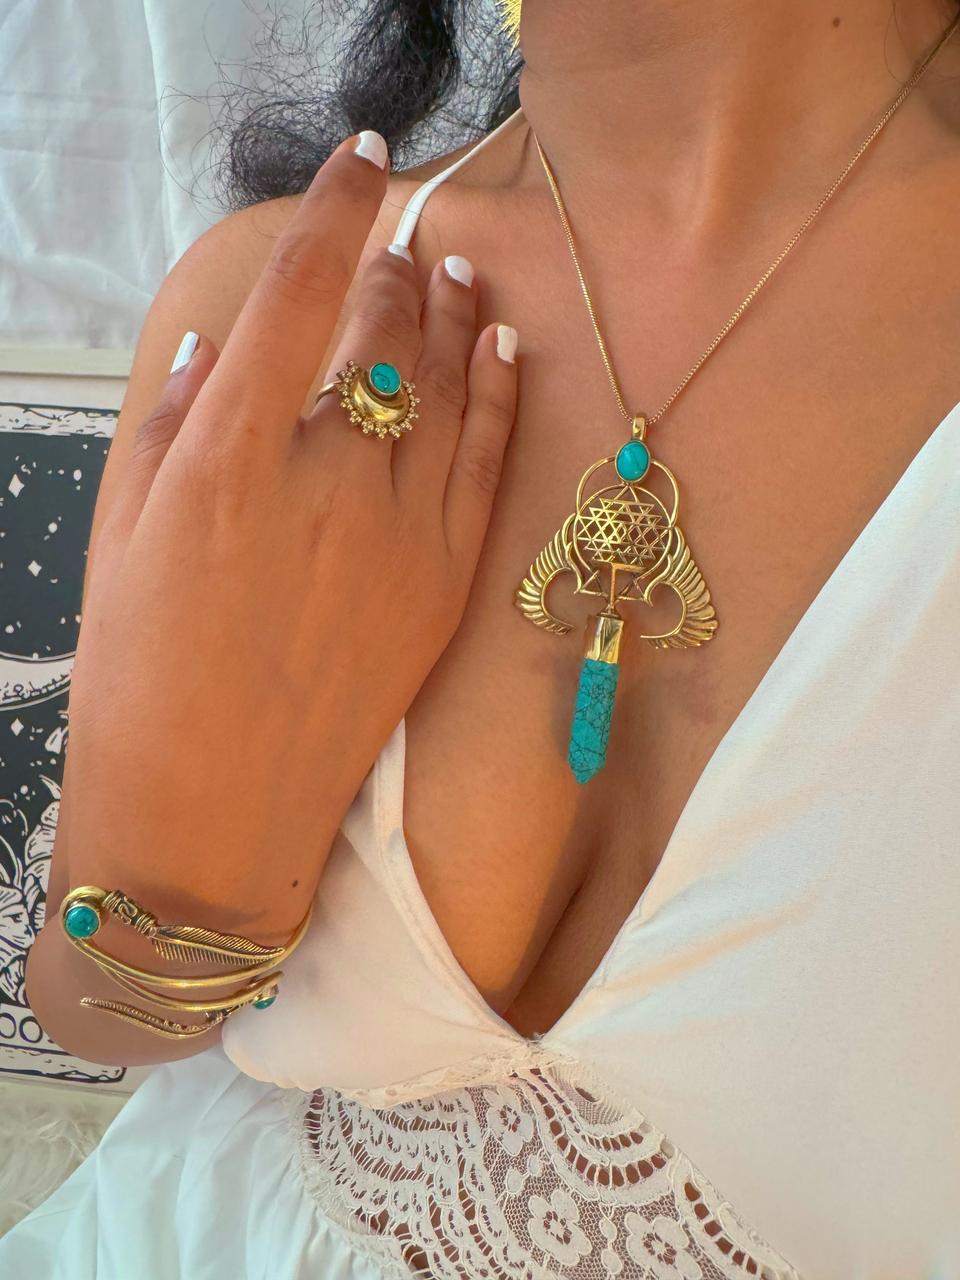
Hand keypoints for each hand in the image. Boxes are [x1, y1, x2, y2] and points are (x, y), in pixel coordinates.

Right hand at [62, 132, 518, 942]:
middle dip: (395, 268)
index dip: (333, 213)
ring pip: (448, 389)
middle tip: (404, 236)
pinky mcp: (448, 585)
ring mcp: (402, 537)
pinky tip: (502, 345)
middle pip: (383, 336)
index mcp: (229, 463)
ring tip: (457, 268)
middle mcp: (327, 485)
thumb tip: (222, 344)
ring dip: (454, 316)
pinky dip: (498, 394)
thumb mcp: (121, 537)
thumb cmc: (143, 677)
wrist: (217, 811)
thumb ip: (172, 424)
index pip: (299, 297)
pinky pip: (488, 464)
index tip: (357, 162)